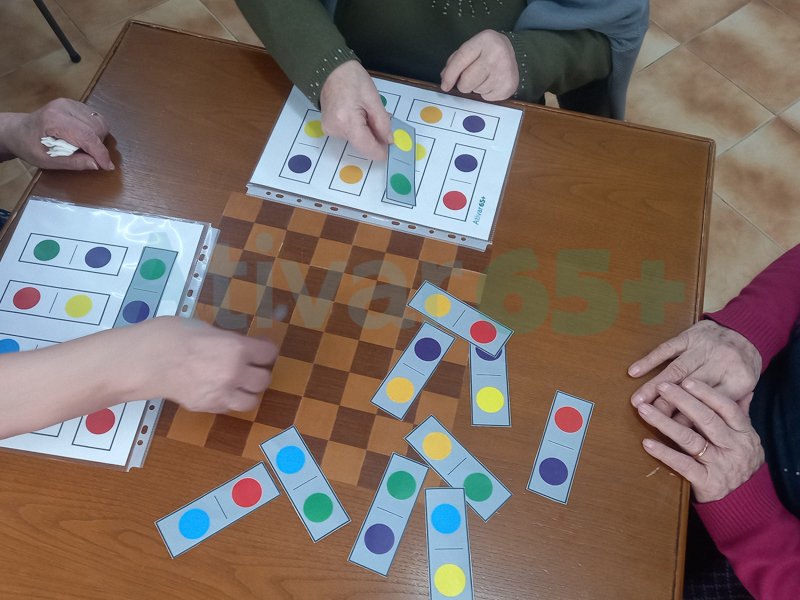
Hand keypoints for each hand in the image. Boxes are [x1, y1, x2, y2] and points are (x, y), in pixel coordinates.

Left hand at [0, 98, 112, 169]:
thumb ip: (73, 162)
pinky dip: (95, 131)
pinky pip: (96, 118)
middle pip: (96, 128)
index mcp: (55, 120)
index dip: (100, 153)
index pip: (86, 136)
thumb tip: (97, 164)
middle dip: (98, 146)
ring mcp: (71, 103)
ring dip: (98, 138)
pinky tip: (83, 137)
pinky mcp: (76, 103)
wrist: (19, 130)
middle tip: (88, 156)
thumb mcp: (48, 161)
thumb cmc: (30, 147)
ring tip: (84, 146)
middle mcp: (64, 107)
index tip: (108, 166)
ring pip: (99, 122)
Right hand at [134, 317, 276, 413]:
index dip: (265, 349)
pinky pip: (228, 408)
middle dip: (259, 371)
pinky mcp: (206, 407)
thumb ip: (226, 340)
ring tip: (237, 383)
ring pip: (251, 401)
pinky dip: (227, 400)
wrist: (142, 361)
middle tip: (250, 365)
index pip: (268, 354)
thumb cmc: (168, 336)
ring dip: (247, 391)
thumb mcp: (205, 328)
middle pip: (264, 379)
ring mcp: (221, 393)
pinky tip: (217, 390)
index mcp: (236, 348)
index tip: (260, 346)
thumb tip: (236, 345)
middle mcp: (234, 373)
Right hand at [320, 60, 392, 160]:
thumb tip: (388, 141)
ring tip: (366, 112)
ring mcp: (330, 130)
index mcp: (347, 123)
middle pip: (363, 144)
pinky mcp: (329, 128)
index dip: (382, 151)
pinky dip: (358, 128)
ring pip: (357, 140)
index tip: (392, 148)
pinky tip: (357, 114)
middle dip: (375, 136)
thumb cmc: (353, 80)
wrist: (329, 70)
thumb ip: (382, 123)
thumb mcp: (374, 99)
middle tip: (379, 118)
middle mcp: (336, 131)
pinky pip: (349, 134)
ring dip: (366, 131)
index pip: (368, 148)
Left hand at [440, 30, 518, 100]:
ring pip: (477, 90)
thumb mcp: (470, 48)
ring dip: (476, 87)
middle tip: (468, 79)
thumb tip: (445, 81)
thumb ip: (455, 62)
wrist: (511, 51)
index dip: (451, 75)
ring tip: (484, 77)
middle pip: (468, 80)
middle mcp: (497, 54)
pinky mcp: (509, 86)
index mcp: (484, 40)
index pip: (461, 59)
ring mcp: (505, 71)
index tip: (445, 86)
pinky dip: (485, 93)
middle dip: (463, 84)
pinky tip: (492, 82)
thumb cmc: (485, 51)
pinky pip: (487, 97)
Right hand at [629, 320, 760, 422]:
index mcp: (738, 381)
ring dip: (654, 385)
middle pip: (692, 388)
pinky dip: (650, 361)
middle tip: (648, 416)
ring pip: (677, 369)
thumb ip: (722, 409)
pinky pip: (667, 348)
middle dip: (667, 404)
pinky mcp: (690, 335)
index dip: (690, 418)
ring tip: (637, 400)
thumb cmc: (740, 368)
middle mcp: (722, 363)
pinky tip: (635, 371)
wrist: (747, 332)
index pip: (711, 404)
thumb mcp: (743, 390)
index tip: (671, 431)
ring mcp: (705, 347)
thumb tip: (692, 431)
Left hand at [638, 379, 764, 502]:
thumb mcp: (745, 439)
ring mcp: (721, 466)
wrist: (742, 501)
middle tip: (661, 387)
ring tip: (644, 410)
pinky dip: (664, 453)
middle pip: (706, 419)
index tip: (686, 381)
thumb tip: (744, 389)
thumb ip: (740, 415)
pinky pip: (682, 465)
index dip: (706, 393)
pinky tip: (647, 442)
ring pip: (690, 439)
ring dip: (664, 422)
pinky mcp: (707, 482)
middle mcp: (735, 448)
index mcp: (745, 434)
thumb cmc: (736, 462)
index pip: (727, 408)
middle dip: (682, 401)